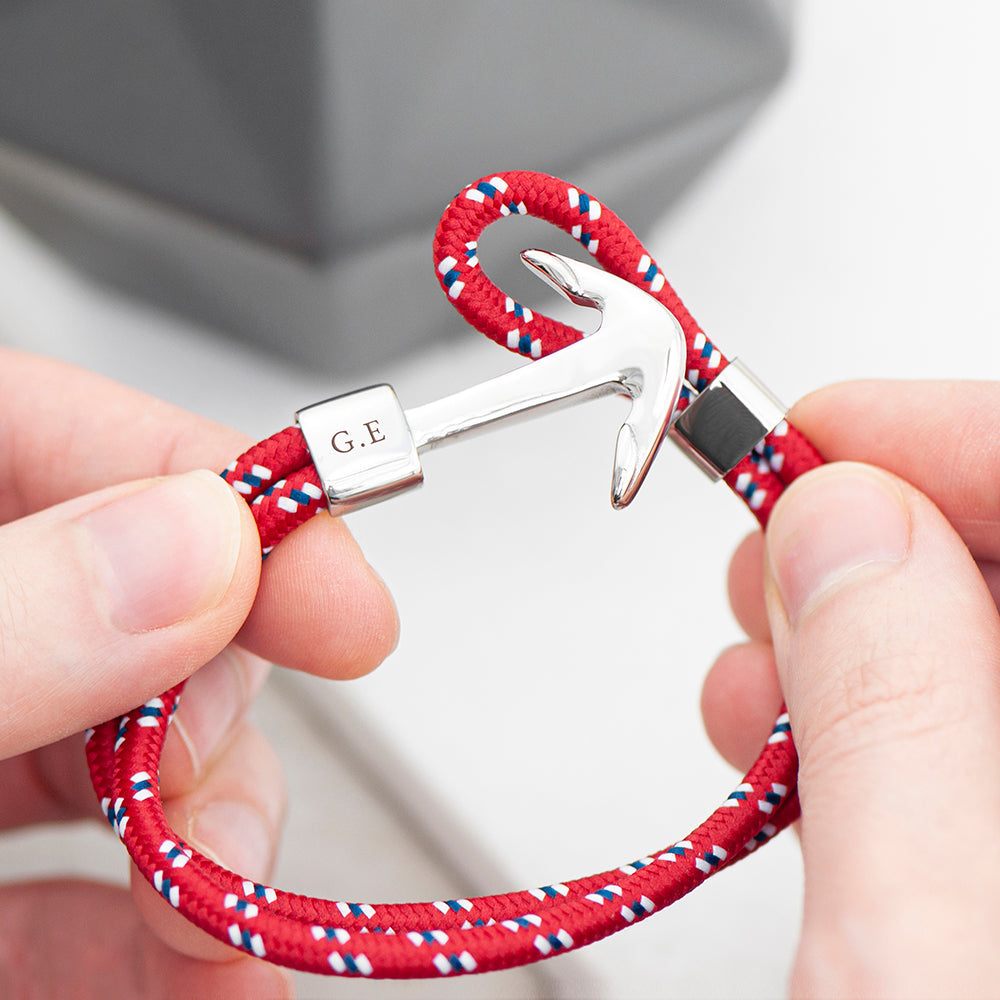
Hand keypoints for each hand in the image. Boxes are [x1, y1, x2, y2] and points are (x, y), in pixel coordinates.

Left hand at [0, 350, 398, 997]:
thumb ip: (4, 618)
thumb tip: (195, 549)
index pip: (65, 439)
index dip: (223, 489)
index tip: (342, 590)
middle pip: (137, 606)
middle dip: (218, 693)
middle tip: (221, 776)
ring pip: (133, 759)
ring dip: (218, 835)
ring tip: (234, 907)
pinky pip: (85, 906)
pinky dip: (166, 948)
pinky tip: (210, 973)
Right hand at [701, 381, 999, 997]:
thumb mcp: (915, 955)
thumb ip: (892, 716)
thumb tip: (841, 524)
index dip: (947, 441)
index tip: (823, 435)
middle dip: (882, 534)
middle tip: (772, 547)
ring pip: (975, 643)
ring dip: (845, 629)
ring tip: (754, 663)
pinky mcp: (992, 856)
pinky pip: (946, 725)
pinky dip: (848, 709)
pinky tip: (782, 733)